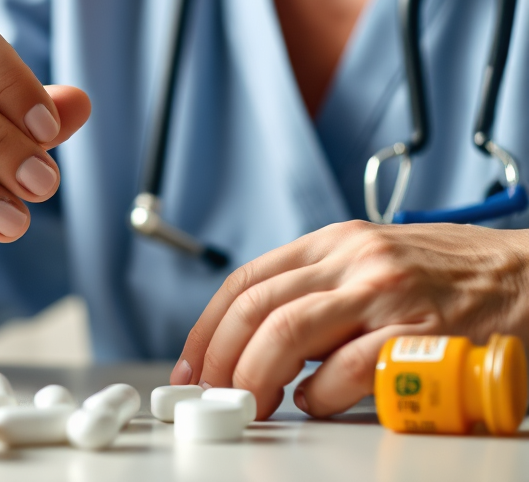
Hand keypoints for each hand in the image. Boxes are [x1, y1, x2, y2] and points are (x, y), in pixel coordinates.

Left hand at [172, 220, 528, 418]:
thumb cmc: (452, 275)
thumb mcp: (374, 260)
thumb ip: (321, 288)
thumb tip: (264, 338)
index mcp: (335, 241)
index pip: (247, 279)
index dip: (208, 326)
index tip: (192, 363)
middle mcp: (353, 259)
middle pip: (258, 306)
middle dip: (221, 357)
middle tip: (212, 393)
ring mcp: (387, 294)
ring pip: (288, 331)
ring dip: (256, 376)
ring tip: (252, 402)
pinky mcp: (423, 335)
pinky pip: (350, 369)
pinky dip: (320, 394)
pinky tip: (317, 403)